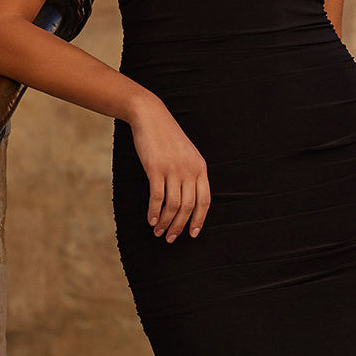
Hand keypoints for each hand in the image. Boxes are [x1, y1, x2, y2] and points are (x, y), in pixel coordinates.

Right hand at [129, 96, 210, 241]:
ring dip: (165, 222)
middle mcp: (189, 170)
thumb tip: (187, 200)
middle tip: (170, 238)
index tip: (192, 234)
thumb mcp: (186, 154)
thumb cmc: (167, 137)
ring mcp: (173, 169)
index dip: (199, 220)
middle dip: (179, 226)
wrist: (151, 117)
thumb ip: (190, 173)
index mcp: (200, 168)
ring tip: (158, 231)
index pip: (204, 201)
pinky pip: (157, 197)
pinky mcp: (156, 168)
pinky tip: (150, 219)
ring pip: (173, 205)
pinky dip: (154, 211)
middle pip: (188, 207)